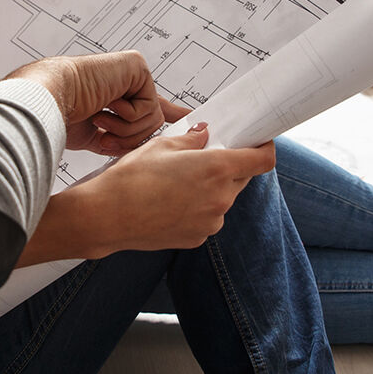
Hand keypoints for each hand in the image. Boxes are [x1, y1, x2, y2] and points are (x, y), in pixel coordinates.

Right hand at [7, 51, 169, 154]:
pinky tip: (107, 106)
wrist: (50, 101)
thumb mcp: (101, 136)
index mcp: (119, 96)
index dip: (171, 113)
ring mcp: (133, 73)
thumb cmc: (64, 116)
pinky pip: (149, 106)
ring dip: (126, 130)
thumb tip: (147, 148)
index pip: (150, 107)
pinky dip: (127, 116)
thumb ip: (125, 137)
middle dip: (131, 138)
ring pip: (153, 119)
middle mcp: (127, 83)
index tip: (189, 115)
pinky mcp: (137, 67)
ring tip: (101, 120)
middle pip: (153, 123)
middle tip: (105, 134)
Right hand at [20, 124, 276, 263]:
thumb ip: (192, 140)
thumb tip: (205, 135)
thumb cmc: (132, 177)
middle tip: (204, 158)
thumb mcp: (162, 145)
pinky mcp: (198, 238)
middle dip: (229, 166)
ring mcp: (211, 222)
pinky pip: (207, 217)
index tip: (258, 142)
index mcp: (217, 169)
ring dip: (211, 189)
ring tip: (177, 184)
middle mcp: (221, 198)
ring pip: (223, 198)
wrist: (107, 216)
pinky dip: (197, 208)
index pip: (263, 160)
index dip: (264, 149)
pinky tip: (170, 203)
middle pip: (242, 178)